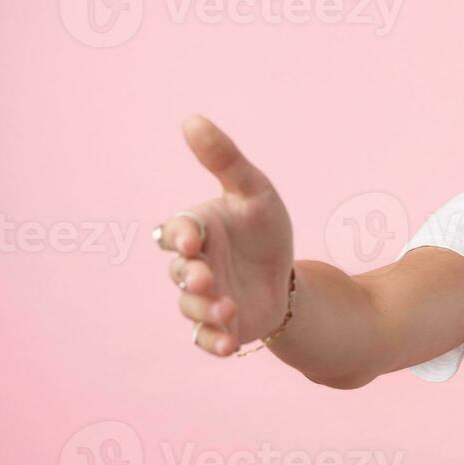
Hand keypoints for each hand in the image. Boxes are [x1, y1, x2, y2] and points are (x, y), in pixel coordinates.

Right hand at [153, 115, 293, 355]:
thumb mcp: (254, 191)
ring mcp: (203, 298)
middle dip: (191, 276)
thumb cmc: (263, 228)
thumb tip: (192, 119)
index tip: (191, 240)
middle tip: (205, 278)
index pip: (176, 232)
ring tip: (228, 310)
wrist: (286, 275)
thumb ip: (225, 159)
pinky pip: (206, 339)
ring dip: (206, 310)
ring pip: (191, 307)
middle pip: (180, 273)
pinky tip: (229, 345)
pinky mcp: (219, 326)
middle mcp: (193, 266)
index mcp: (196, 231)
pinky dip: (213, 342)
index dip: (180, 236)